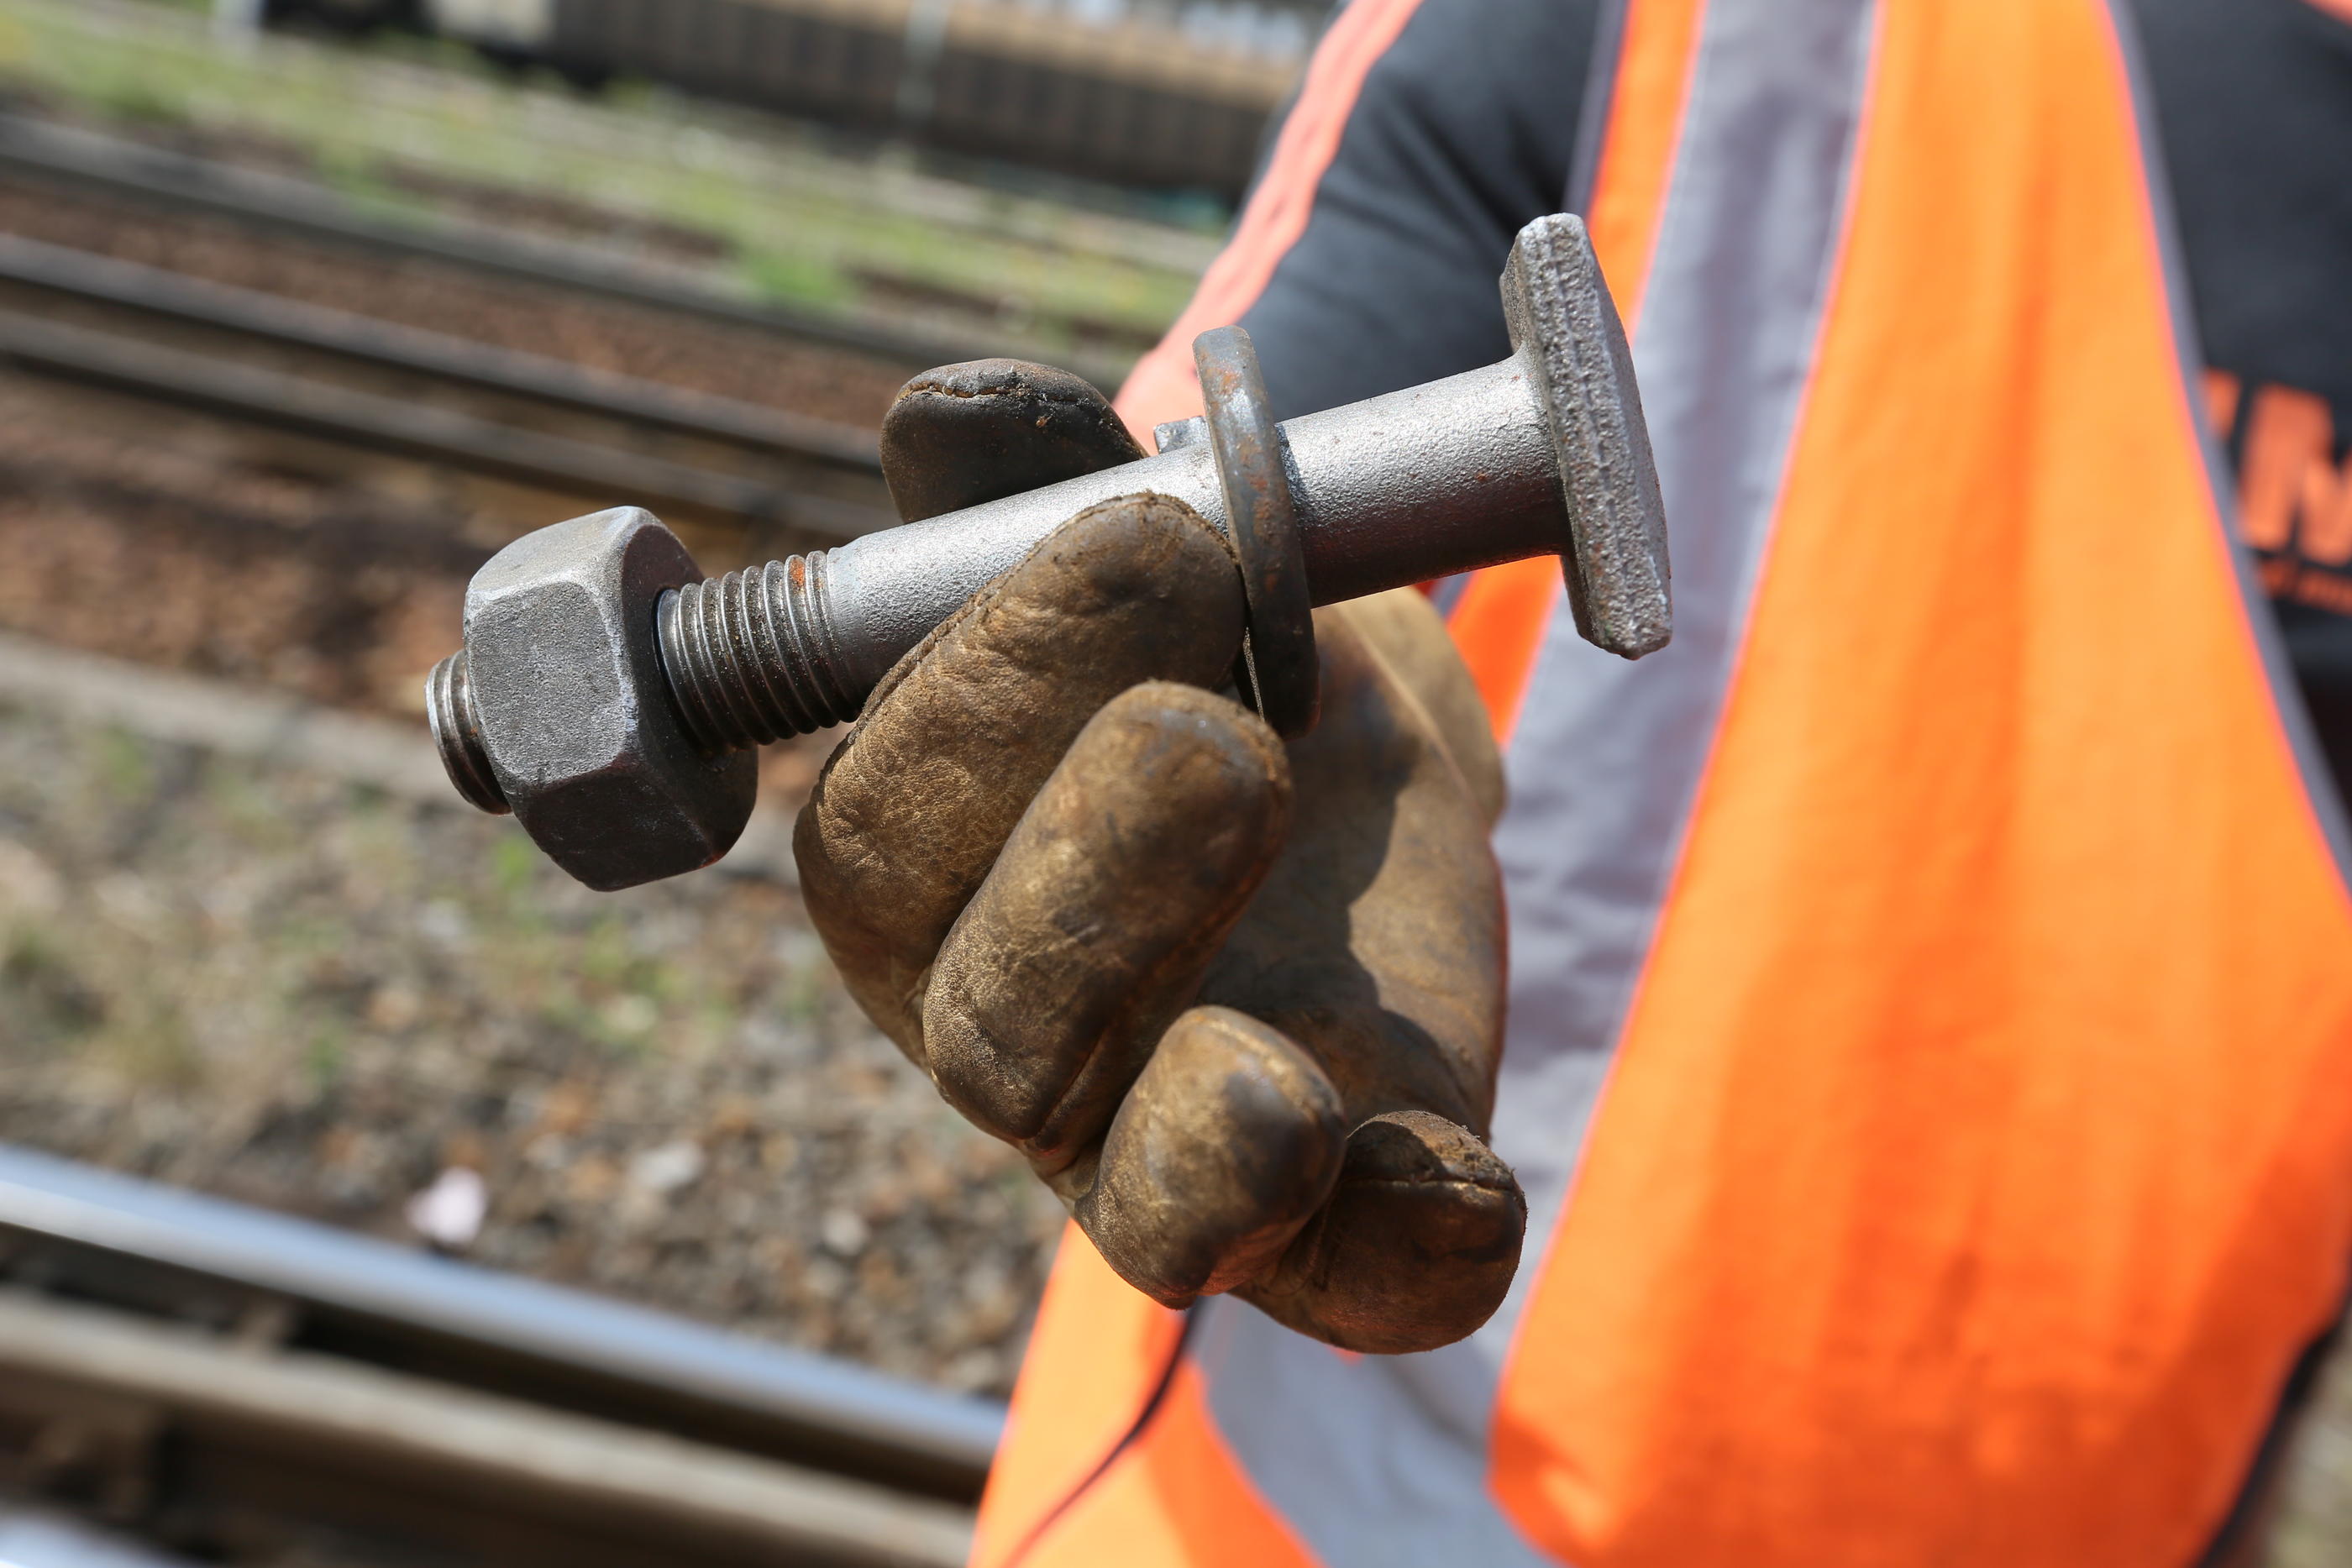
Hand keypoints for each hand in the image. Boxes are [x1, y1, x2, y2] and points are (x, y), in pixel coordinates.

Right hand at [794, 361, 1523, 1352]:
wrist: (1362, 758)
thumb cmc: (1205, 642)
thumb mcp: (1148, 541)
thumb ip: (1041, 488)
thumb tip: (954, 414)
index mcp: (932, 872)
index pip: (898, 824)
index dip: (996, 691)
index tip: (1155, 531)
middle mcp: (1019, 1033)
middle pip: (1002, 1025)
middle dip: (1100, 887)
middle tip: (1227, 738)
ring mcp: (1169, 1147)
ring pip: (1143, 1206)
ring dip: (1203, 1147)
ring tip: (1276, 1085)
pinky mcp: (1340, 1217)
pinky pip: (1362, 1279)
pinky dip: (1407, 1253)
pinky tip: (1460, 1193)